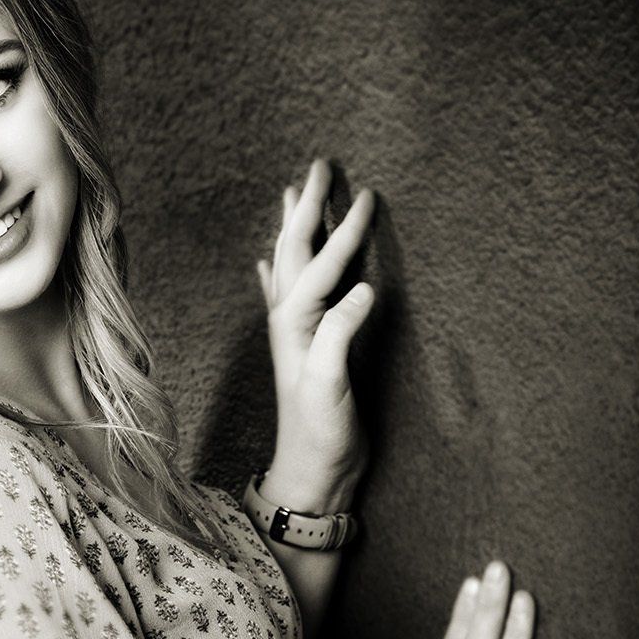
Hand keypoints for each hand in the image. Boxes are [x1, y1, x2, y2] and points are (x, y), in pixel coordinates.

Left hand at [256, 159, 376, 502]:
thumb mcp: (330, 384)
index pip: (323, 264)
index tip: (368, 195)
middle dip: (308, 207)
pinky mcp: (305, 346)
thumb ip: (340, 335)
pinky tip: (269, 263)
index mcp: (296, 323)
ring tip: (294, 193)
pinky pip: (289, 294)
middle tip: (322, 166)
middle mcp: (291, 321)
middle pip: (296, 250)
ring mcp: (296, 332)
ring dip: (295, 228)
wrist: (311, 473)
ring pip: (293, 265)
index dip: (345, 230)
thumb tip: (364, 289)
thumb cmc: (320, 433)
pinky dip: (282, 271)